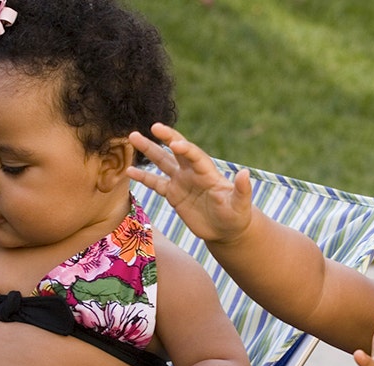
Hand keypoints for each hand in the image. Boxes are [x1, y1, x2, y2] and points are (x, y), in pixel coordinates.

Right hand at [127, 123, 253, 242]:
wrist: (226, 230)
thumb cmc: (236, 216)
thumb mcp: (241, 205)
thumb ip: (242, 190)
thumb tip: (245, 174)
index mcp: (208, 173)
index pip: (195, 156)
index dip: (186, 149)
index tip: (175, 144)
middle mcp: (193, 173)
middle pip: (177, 151)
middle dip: (166, 138)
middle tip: (153, 127)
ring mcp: (182, 182)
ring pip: (162, 162)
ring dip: (149, 150)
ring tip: (133, 137)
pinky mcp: (173, 194)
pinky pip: (155, 183)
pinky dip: (143, 177)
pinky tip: (128, 171)